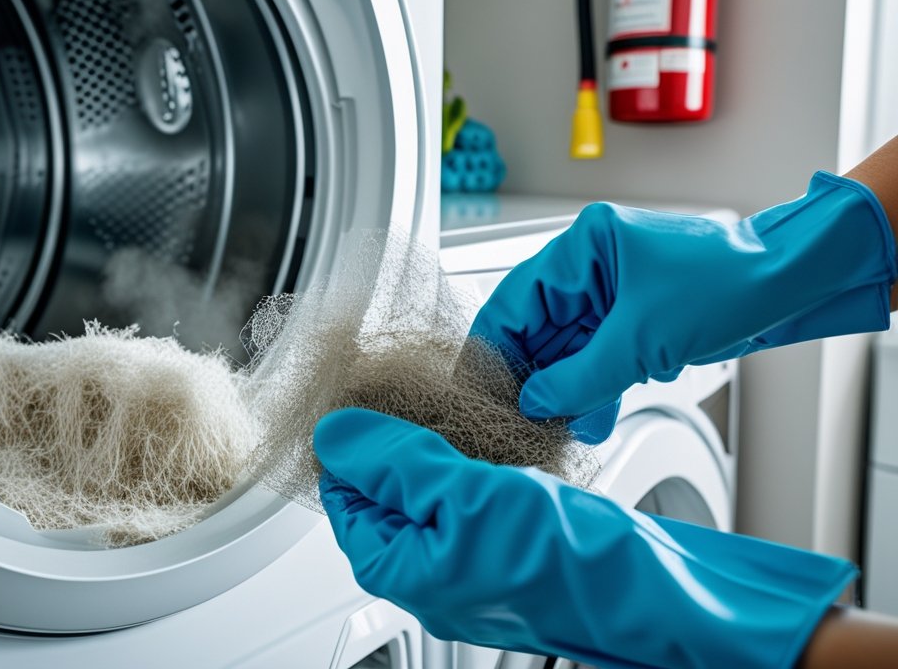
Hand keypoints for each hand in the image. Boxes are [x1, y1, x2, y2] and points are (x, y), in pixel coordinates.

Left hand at [316, 408, 855, 668]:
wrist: (647, 592)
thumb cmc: (564, 562)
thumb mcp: (465, 495)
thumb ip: (394, 462)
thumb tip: (336, 432)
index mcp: (396, 566)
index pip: (341, 491)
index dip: (350, 436)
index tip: (364, 392)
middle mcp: (423, 570)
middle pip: (379, 490)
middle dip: (389, 438)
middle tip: (405, 391)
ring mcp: (461, 562)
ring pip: (423, 490)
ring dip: (428, 446)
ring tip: (443, 408)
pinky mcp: (499, 549)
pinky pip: (462, 499)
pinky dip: (464, 464)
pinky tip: (482, 440)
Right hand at [470, 172, 895, 441]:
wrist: (793, 283)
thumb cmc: (730, 281)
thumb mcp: (643, 338)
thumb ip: (581, 376)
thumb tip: (536, 401)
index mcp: (583, 246)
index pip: (516, 300)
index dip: (494, 348)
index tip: (481, 388)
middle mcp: (592, 266)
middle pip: (538, 328)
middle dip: (532, 377)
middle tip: (518, 416)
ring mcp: (613, 295)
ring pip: (567, 349)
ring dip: (564, 390)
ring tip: (557, 426)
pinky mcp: (635, 321)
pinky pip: (598, 358)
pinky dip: (593, 387)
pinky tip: (588, 417)